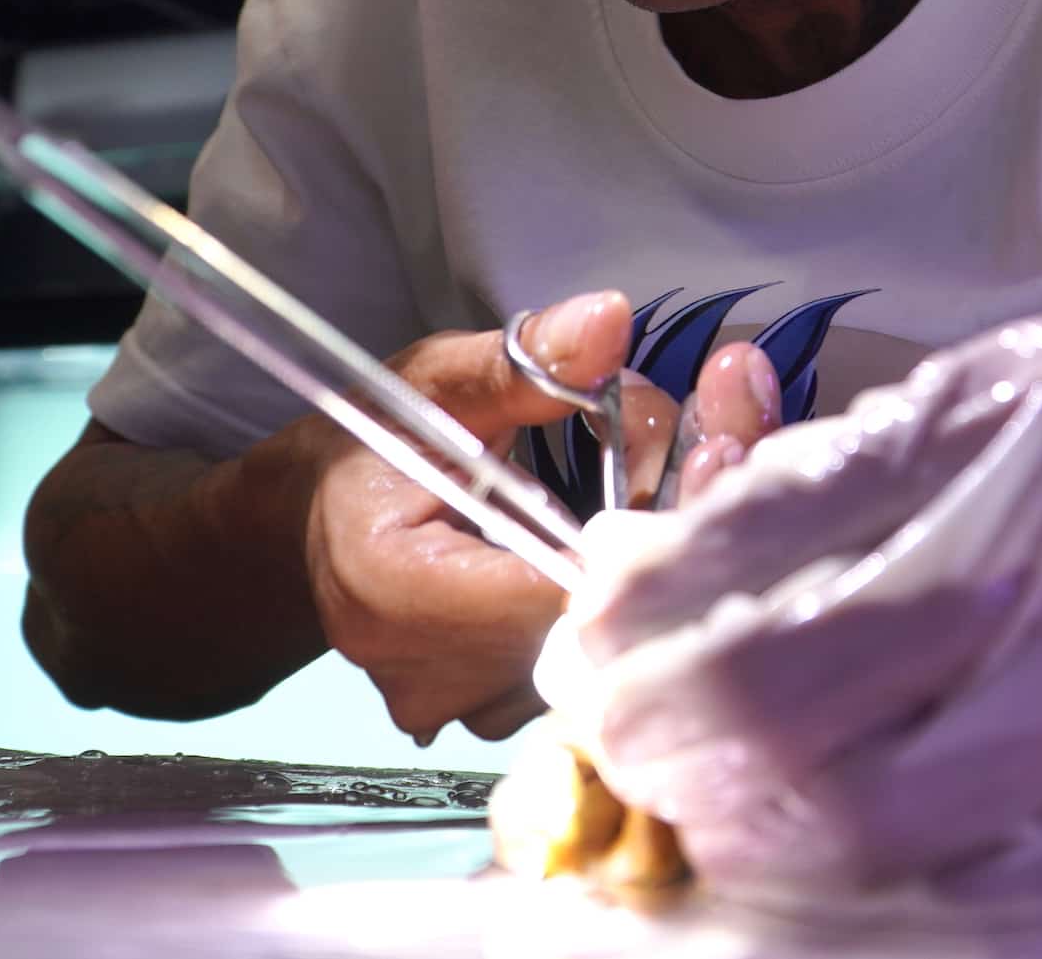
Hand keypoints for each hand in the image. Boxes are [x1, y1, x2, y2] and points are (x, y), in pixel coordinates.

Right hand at [261, 291, 780, 745]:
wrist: (309, 532)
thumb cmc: (369, 451)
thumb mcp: (432, 383)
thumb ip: (520, 364)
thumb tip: (608, 321)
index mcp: (397, 590)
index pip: (559, 589)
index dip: (649, 522)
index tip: (711, 444)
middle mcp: (434, 677)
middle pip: (606, 623)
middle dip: (683, 522)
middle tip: (731, 430)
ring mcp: (469, 712)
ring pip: (616, 648)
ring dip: (667, 558)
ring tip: (701, 461)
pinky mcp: (501, 719)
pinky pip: (599, 664)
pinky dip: (636, 595)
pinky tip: (664, 523)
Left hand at [543, 284, 1041, 898]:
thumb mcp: (982, 396)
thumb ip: (820, 489)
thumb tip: (646, 577)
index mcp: (1033, 436)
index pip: (774, 568)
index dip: (645, 636)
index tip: (589, 657)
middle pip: (814, 727)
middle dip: (677, 756)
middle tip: (622, 747)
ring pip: (891, 838)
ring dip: (760, 836)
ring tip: (710, 802)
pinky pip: (998, 889)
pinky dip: (885, 884)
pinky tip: (830, 845)